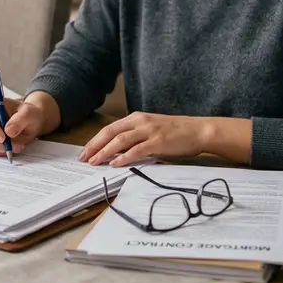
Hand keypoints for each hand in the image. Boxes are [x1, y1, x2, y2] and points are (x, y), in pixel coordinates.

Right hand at [0, 94, 56, 156]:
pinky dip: (1, 151)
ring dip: (0, 148)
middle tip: (13, 146)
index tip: (3, 137)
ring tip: (17, 145)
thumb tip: (9, 131)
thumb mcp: (29, 113)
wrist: (31, 122)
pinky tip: (13, 147)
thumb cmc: (28, 114)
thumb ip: (20, 119)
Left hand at [78, 112, 206, 167]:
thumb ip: (136, 138)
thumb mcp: (152, 131)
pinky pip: (137, 150)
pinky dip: (124, 157)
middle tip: (83, 158)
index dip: (95, 140)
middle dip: (94, 146)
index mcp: (137, 118)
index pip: (110, 128)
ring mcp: (149, 131)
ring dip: (105, 152)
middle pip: (110, 132)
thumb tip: (117, 152)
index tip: (84, 151)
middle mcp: (141, 121)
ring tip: (95, 162)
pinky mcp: (158, 141)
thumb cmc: (176, 133)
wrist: (199, 130)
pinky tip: (115, 164)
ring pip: (120, 140)